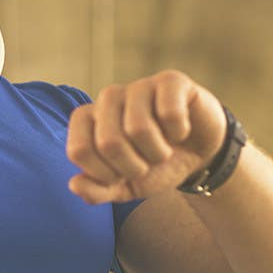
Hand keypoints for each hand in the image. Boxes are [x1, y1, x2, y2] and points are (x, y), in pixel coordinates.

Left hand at [65, 70, 227, 203]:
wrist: (198, 154)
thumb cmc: (154, 166)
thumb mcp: (124, 188)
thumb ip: (96, 191)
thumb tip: (75, 185)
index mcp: (86, 119)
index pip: (78, 151)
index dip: (104, 175)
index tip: (120, 175)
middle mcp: (107, 98)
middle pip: (108, 142)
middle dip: (133, 167)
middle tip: (147, 164)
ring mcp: (138, 86)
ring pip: (138, 128)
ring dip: (158, 153)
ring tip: (164, 151)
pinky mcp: (170, 81)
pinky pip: (169, 113)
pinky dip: (179, 133)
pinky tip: (181, 131)